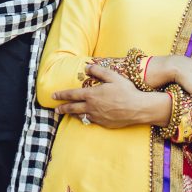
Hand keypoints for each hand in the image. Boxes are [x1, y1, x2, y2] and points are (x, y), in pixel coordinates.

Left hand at [51, 65, 169, 128]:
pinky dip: (84, 119)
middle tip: (56, 109)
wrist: (138, 108)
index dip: (62, 95)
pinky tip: (83, 117)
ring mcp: (97, 117)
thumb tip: (87, 67)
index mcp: (92, 94)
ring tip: (67, 113)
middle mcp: (92, 107)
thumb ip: (98, 71)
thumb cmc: (126, 91)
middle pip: (72, 108)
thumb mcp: (112, 76)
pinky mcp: (103, 123)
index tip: (53, 96)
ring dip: (72, 114)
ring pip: (80, 116)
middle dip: (62, 108)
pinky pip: (90, 121)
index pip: (72, 94)